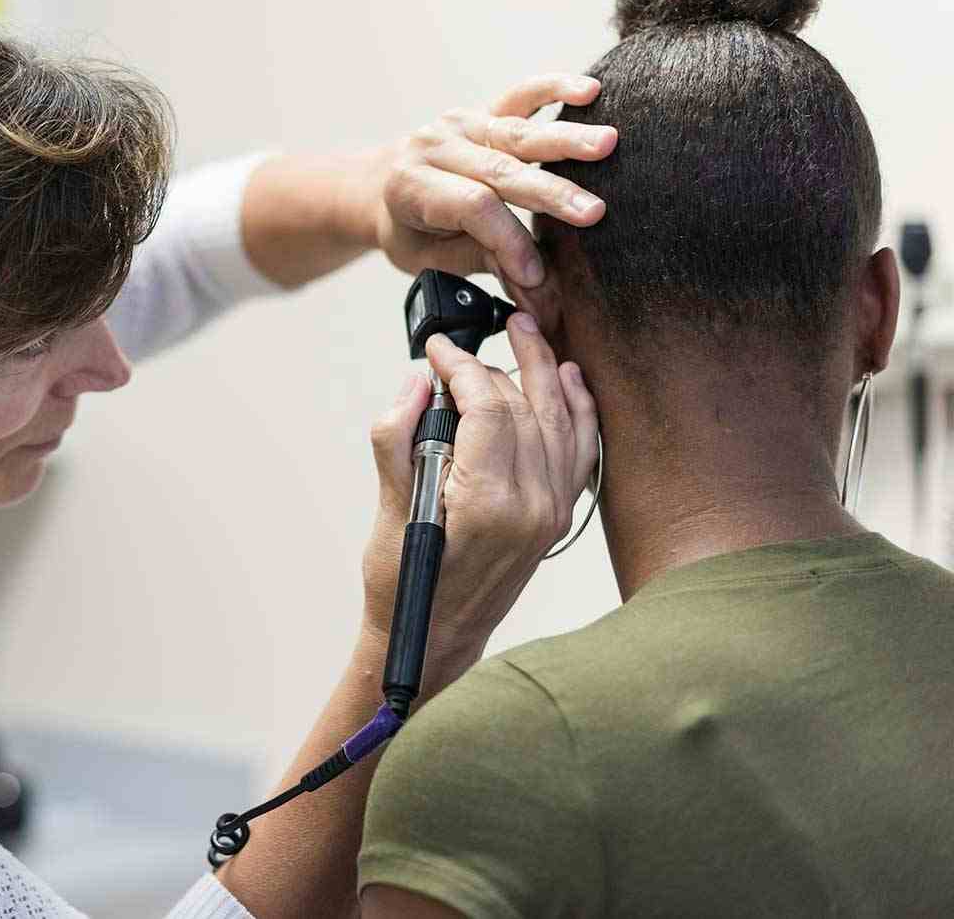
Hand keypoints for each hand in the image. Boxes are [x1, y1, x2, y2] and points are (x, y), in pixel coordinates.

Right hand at [361, 313, 597, 677]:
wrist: (435, 638)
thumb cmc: (406, 584)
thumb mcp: (389, 510)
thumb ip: (398, 439)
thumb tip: (418, 383)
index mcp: (488, 502)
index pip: (486, 407)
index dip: (460, 367)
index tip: (436, 352)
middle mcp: (532, 505)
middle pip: (523, 406)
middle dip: (496, 364)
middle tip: (472, 337)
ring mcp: (552, 511)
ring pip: (558, 419)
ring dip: (544, 371)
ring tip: (527, 331)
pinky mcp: (558, 516)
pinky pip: (580, 450)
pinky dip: (579, 410)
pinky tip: (570, 379)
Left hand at [373, 73, 617, 330]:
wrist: (381, 188)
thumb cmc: (409, 231)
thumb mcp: (429, 258)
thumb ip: (481, 260)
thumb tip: (536, 284)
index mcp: (411, 185)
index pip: (473, 207)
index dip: (508, 240)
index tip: (537, 273)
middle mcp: (434, 147)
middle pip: (500, 168)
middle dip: (550, 193)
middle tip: (593, 212)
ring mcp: (459, 123)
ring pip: (517, 132)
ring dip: (566, 140)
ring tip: (608, 144)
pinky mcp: (482, 111)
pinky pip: (521, 96)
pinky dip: (554, 89)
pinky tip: (589, 90)